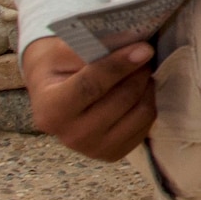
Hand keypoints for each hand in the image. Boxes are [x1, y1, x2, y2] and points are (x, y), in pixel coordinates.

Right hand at [23, 36, 156, 161]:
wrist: (54, 93)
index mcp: (51, 110)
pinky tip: (137, 90)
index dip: (120, 65)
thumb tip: (133, 46)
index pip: (92, 86)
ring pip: (141, 111)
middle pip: (122, 98)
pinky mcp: (114, 153)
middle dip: (138, 71)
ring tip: (139, 70)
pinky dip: (148, 101)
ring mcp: (93, 149)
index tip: (144, 48)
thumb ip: (93, 47)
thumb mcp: (64, 50)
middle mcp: (70, 136)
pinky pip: (147, 124)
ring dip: (146, 85)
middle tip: (142, 53)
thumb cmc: (60, 66)